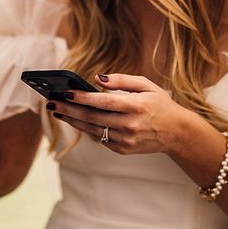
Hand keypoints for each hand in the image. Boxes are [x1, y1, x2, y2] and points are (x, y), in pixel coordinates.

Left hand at [47, 73, 191, 154]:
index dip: (83, 97)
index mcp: (137, 106)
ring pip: (92, 129)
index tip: (65, 91)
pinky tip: (75, 119)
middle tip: (51, 102)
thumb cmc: (160, 104)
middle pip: (92, 117)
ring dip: (72, 120)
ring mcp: (126, 140)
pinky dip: (86, 128)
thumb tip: (98, 79)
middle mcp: (130, 125)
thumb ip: (122, 80)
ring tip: (57, 110)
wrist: (176, 133)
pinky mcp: (123, 149)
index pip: (104, 102)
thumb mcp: (147, 85)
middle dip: (69, 109)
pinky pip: (100, 138)